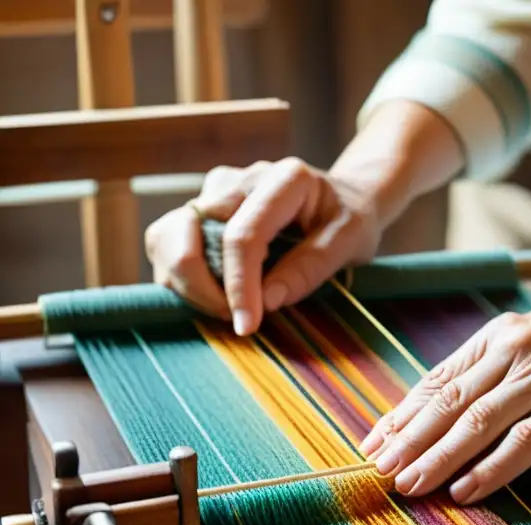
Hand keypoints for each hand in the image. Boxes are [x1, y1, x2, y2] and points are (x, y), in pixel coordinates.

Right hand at [145, 157, 380, 335]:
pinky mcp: (200, 209)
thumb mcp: (351, 242)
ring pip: (166, 237)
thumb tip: (267, 301)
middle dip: (200, 286)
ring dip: (183, 282)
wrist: (343, 198)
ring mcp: (214, 192)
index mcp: (284, 179)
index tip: (246, 325)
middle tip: (235, 319)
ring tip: (225, 308)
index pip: (243, 234)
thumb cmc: (350, 220)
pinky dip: (181, 277)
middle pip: (188, 232)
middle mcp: (240, 179)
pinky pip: (168, 244)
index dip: (239, 285)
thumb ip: (312, 267)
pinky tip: (216, 294)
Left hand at [358, 299, 530, 504]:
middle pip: (450, 403)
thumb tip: (443, 417)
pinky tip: (465, 490)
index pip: (439, 381)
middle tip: (376, 471)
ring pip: (478, 423)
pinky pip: (525, 441)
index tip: (373, 444)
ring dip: (437, 457)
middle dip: (408, 440)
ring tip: (408, 485)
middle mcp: (516, 352)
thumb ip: (493, 375)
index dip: (402, 415)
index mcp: (501, 337)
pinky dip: (491, 468)